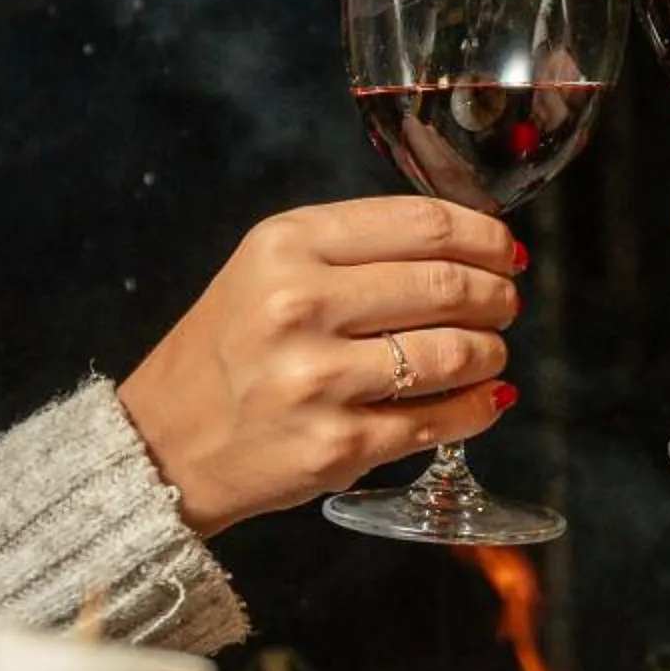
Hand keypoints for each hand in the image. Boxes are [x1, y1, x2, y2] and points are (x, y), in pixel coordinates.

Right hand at [116, 196, 523, 533]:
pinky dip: (479, 408)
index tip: (504, 251)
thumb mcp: (269, 270)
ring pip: (454, 353)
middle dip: (496, 294)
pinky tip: (484, 399)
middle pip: (447, 285)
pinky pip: (439, 421)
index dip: (485, 236)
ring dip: (491, 352)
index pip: (424, 224)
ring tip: (490, 352)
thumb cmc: (229, 350)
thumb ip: (356, 250)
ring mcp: (317, 380)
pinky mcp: (336, 446)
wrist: (163, 443)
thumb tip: (472, 248)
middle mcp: (298, 305)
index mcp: (286, 245)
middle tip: (506, 303)